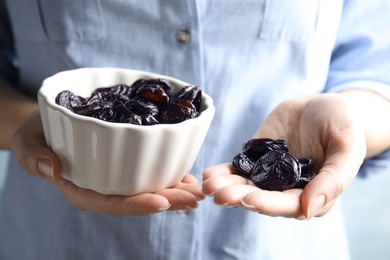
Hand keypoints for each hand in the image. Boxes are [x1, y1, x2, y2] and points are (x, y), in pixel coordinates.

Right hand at [11, 110, 204, 215]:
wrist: (48, 123)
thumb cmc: (37, 134)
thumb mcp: (26, 141)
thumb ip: (32, 156)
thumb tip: (51, 167)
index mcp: (82, 189)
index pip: (111, 203)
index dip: (137, 205)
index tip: (162, 201)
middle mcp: (103, 186)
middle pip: (137, 198)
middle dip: (168, 200)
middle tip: (194, 197)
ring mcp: (116, 176)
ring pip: (148, 187)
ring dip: (175, 189)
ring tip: (197, 187)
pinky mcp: (126, 162)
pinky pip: (149, 171)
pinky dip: (169, 172)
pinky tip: (187, 172)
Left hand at [202, 93, 365, 219]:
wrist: (323, 105)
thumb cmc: (343, 126)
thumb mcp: (348, 148)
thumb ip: (334, 179)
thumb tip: (310, 209)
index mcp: (313, 194)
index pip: (289, 205)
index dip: (269, 204)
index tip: (249, 200)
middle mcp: (288, 189)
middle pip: (261, 198)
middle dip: (239, 197)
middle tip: (219, 195)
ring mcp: (270, 174)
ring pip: (245, 186)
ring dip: (226, 187)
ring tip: (209, 184)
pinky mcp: (256, 159)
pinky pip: (238, 169)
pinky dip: (223, 173)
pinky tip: (209, 174)